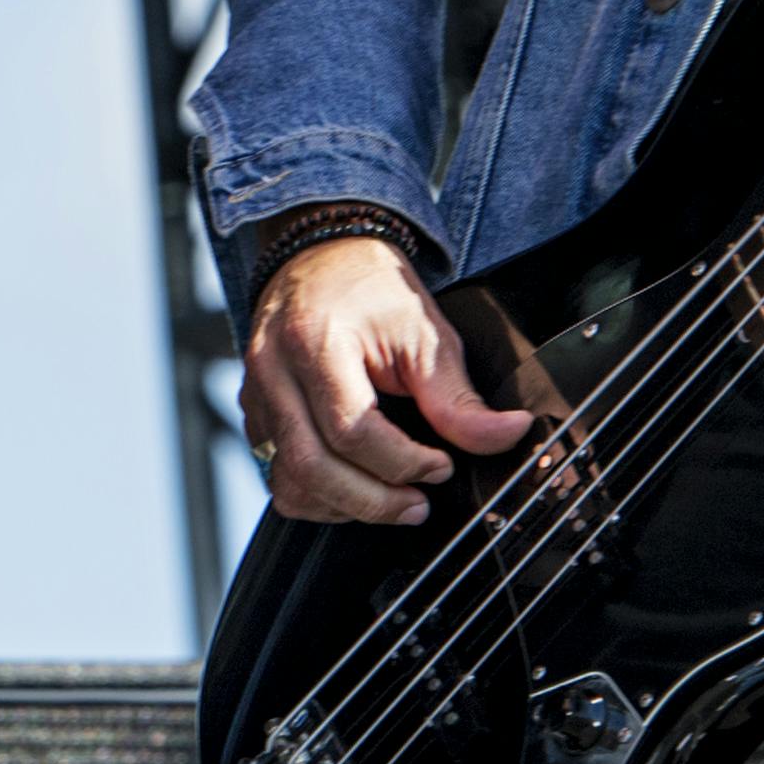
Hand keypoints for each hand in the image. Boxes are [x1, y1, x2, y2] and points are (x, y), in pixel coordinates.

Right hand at [245, 236, 531, 525]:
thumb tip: (509, 436)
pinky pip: (277, 473)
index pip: (352, 430)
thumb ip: (459, 399)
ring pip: (288, 481)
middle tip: (418, 506)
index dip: (404, 463)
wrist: (323, 257)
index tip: (442, 467)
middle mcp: (273, 371)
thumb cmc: (374, 291)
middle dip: (373, 501)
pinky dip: (316, 493)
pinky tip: (355, 485)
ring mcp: (256, 393)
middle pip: (312, 466)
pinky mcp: (254, 411)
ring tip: (390, 500)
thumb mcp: (427, 335)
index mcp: (314, 343)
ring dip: (343, 506)